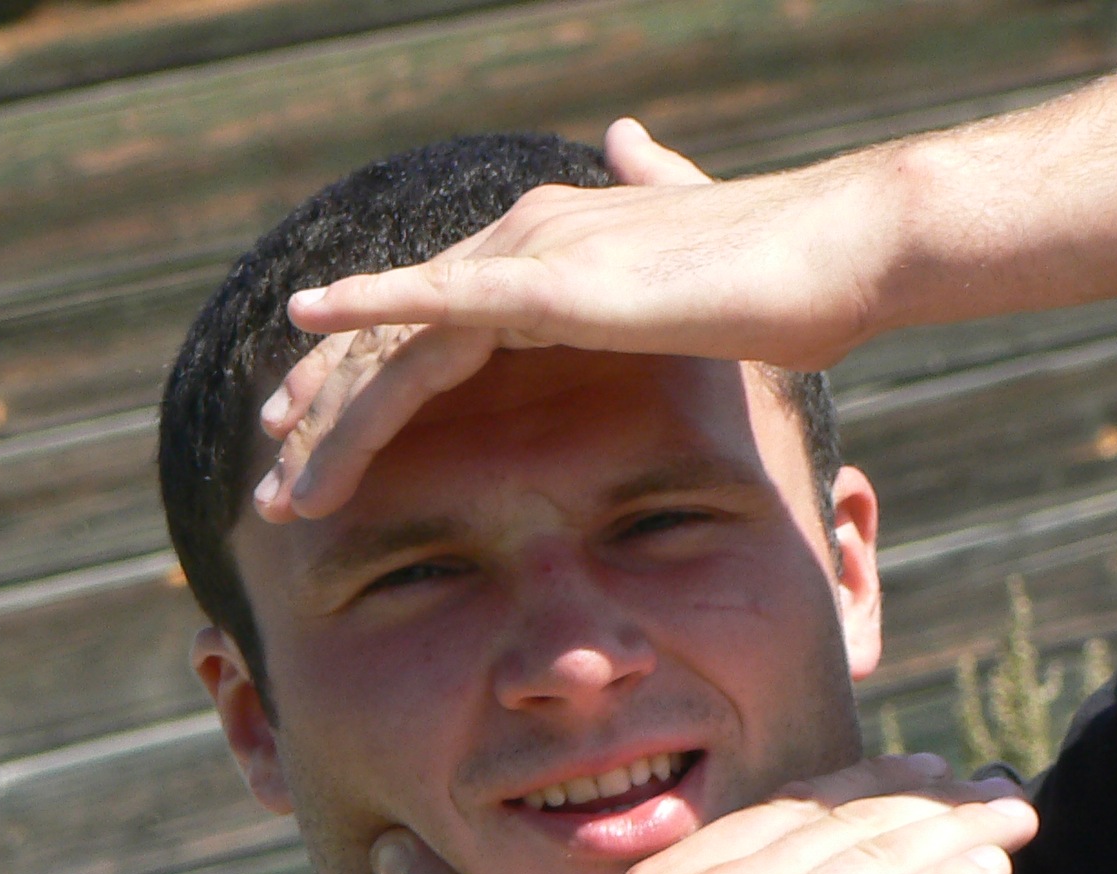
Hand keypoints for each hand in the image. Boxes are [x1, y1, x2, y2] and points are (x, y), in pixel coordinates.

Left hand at [253, 118, 898, 521]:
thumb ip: (650, 197)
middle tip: (275, 490)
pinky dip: (366, 317)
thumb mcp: (693, 246)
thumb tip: (629, 139)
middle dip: (325, 422)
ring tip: (287, 488)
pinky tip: (310, 334)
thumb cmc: (784, 273)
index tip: (315, 448)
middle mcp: (517, 241)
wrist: (841, 253)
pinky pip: (435, 306)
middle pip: (389, 342)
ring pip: (397, 345)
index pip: (420, 331)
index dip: (359, 391)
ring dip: (335, 422)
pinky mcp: (551, 280)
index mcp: (541, 250)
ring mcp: (529, 254)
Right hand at [369, 755, 1034, 873]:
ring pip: (889, 855)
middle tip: (976, 780)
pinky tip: (1000, 863)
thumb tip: (383, 853)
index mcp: (668, 873)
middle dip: (918, 798)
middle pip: (846, 819)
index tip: (884, 781)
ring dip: (960, 828)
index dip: (840, 797)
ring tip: (1016, 807)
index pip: (776, 817)